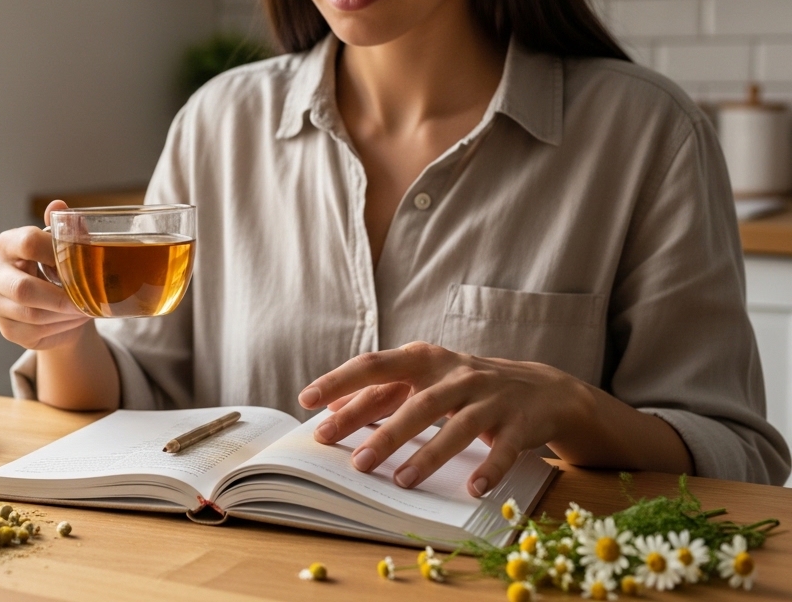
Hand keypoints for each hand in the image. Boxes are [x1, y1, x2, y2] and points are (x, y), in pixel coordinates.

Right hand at [0, 200, 91, 350]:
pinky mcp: (6, 328)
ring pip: (32, 314)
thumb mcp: (64, 247)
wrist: (54, 305)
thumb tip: (58, 206)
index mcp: (7, 244)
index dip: (56, 252)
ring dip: (64, 314)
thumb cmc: (59, 269)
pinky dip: (60, 328)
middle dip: (60, 298)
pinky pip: (34, 332)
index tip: (79, 261)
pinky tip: (72, 321)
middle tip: (86, 300)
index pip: (27, 243)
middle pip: (23, 289)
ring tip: (85, 309)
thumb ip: (63, 227)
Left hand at [296, 341, 584, 496]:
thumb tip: (331, 410)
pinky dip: (490, 469)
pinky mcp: (521, 422)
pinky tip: (474, 489)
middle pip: (416, 403)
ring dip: (429, 455)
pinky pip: (505, 449)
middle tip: (357, 463)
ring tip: (402, 482)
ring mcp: (491, 397)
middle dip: (385, 433)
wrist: (542, 389)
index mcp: (424, 359)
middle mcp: (457, 374)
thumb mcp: (424, 381)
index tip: (306, 401)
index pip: (375, 367)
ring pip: (457, 426)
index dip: (340, 382)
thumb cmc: (466, 388)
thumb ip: (381, 393)